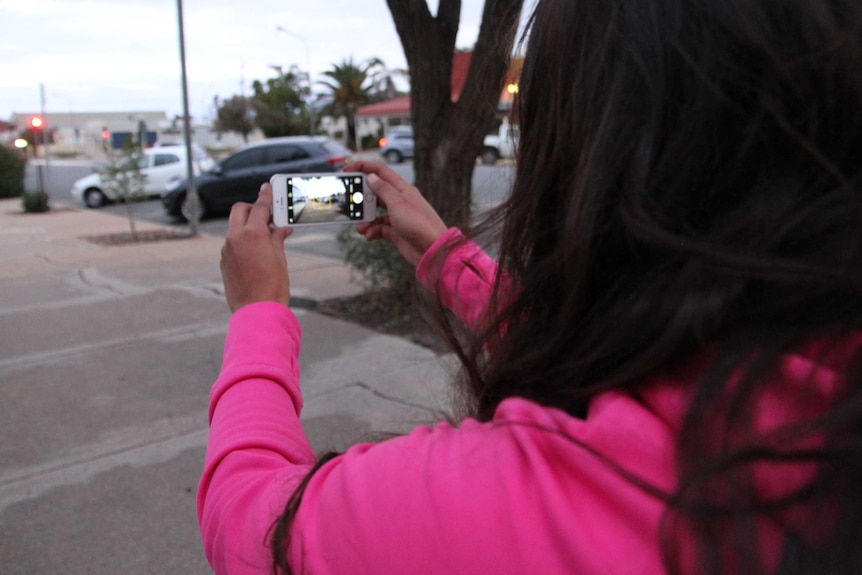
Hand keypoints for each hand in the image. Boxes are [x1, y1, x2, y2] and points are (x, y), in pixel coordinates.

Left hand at [220, 183, 292, 312]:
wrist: (257, 311)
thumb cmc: (272, 287)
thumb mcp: (280, 259)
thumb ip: (277, 239)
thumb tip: (281, 230)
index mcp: (253, 234)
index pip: (260, 207)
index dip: (266, 196)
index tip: (268, 188)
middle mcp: (235, 238)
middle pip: (240, 210)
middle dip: (252, 208)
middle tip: (266, 215)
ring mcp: (227, 249)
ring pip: (235, 227)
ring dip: (247, 225)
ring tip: (264, 237)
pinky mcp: (224, 261)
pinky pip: (232, 242)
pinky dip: (242, 240)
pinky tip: (255, 252)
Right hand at [348, 161, 447, 265]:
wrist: (432, 250)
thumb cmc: (419, 223)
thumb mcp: (397, 203)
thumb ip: (382, 189)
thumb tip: (370, 176)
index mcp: (402, 189)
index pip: (380, 172)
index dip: (363, 168)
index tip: (347, 171)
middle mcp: (399, 201)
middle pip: (375, 193)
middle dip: (361, 198)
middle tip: (349, 203)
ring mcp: (397, 217)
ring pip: (375, 213)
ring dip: (365, 219)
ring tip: (360, 227)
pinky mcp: (396, 232)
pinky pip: (379, 228)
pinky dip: (372, 231)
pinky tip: (369, 235)